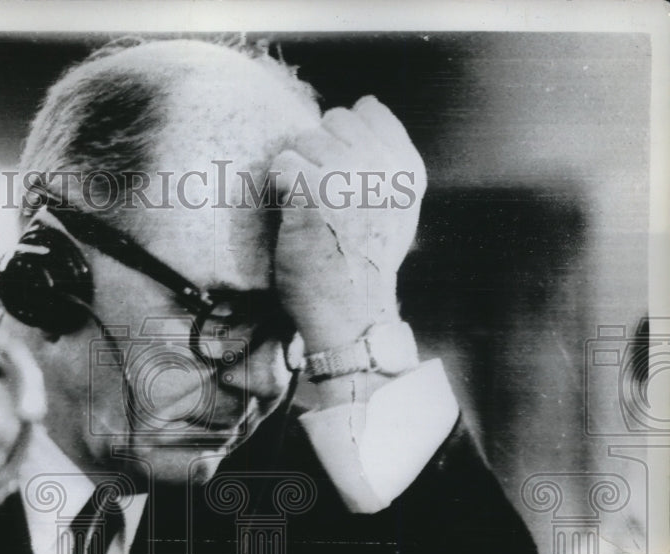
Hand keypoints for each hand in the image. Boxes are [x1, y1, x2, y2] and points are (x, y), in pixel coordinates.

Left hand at [271, 96, 426, 352]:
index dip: (344, 135)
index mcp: (408, 168)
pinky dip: (278, 186)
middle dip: (318, 150)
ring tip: (304, 207)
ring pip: (304, 140)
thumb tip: (366, 106)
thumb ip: (388, 161)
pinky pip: (283, 164)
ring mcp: (350, 176)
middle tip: (317, 194)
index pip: (369, 110)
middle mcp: (384, 166)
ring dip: (296, 171)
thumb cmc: (366, 264)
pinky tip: (289, 211)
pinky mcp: (315, 192)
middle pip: (334, 120)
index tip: (339, 173)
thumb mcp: (397, 209)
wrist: (351, 313)